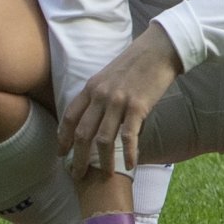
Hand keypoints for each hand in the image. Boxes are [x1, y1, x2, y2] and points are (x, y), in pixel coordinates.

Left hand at [59, 25, 183, 182]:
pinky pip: (129, 136)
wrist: (161, 48)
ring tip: (105, 175)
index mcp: (91, 87)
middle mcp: (101, 96)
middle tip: (77, 175)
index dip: (63, 139)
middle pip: (83, 134)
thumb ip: (100, 95)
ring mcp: (119, 102)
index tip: (61, 154)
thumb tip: (97, 117)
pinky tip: (131, 164)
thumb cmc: (137, 61)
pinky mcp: (138, 106)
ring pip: (104, 139)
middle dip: (78, 158)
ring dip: (103, 161)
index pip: (69, 118)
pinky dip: (129, 153)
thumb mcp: (110, 75)